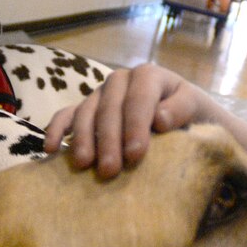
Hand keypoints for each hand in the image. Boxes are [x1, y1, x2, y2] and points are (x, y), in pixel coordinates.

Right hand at [43, 63, 209, 177]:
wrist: (184, 119)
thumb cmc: (191, 116)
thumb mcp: (195, 109)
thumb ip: (181, 110)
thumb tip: (159, 119)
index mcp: (148, 75)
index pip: (139, 99)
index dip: (136, 126)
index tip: (135, 155)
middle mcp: (121, 80)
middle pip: (110, 108)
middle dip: (109, 140)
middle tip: (109, 170)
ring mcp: (100, 94)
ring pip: (86, 111)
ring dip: (83, 139)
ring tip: (84, 164)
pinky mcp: (86, 108)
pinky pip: (67, 115)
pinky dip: (57, 130)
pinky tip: (51, 148)